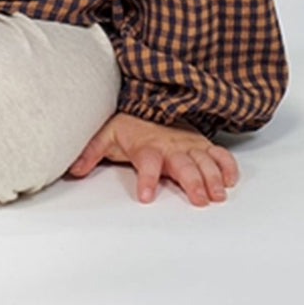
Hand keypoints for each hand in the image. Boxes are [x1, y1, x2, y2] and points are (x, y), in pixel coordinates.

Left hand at [68, 112, 237, 205]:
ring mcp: (188, 144)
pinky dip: (227, 166)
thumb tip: (73, 169)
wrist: (147, 104)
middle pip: (184, 164)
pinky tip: (230, 181)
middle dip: (193, 181)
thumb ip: (90, 152)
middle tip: (199, 200)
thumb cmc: (127, 125)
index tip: (145, 196)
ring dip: (213, 177)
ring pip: (205, 160)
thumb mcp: (104, 136)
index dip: (146, 179)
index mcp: (146, 145)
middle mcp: (170, 144)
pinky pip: (219, 154)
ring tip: (218, 195)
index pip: (147, 162)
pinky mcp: (201, 143)